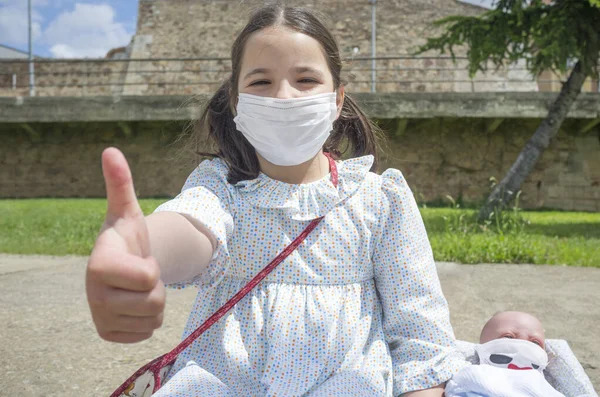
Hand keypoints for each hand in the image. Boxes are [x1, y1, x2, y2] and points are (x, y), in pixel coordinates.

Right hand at [86, 147, 165, 342]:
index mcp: (99, 265)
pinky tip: (134, 305)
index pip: (148, 277)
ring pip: (153, 320)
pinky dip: (147, 321)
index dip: (152, 268)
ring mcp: (100, 318)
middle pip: (154, 302)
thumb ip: (121, 183)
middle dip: (157, 287)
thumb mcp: (128, 211)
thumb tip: (111, 150)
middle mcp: (93, 295)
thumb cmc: (127, 238)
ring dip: (153, 304)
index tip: (139, 260)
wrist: (121, 266)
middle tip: (142, 277)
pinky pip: (146, 333)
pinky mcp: (108, 334)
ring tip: (138, 289)